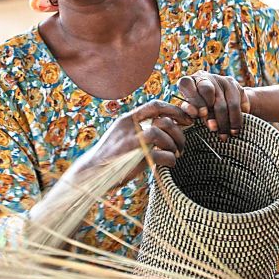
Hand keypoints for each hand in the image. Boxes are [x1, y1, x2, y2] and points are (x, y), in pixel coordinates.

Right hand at [76, 99, 191, 183]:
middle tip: (182, 144)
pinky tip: (170, 163)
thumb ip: (140, 127)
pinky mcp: (133, 158)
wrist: (91, 173)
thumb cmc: (113, 156)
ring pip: (161, 134)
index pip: (155, 105)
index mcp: (127, 119)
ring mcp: (129, 142)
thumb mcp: (123, 135)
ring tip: (175, 154)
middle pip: (163, 120)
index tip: (187, 119)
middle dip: (179, 132)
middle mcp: (128, 127)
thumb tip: (169, 123)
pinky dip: (171, 159)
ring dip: (174, 145)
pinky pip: (161, 155)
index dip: (174, 110)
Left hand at [178, 72, 249, 140]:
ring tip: (224, 135)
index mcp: (188, 81)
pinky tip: (234, 129)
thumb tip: (192, 118)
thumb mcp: (190, 110)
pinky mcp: (235, 85)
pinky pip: (238, 103)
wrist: (218, 101)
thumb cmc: (198, 109)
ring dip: (225, 121)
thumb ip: (189, 113)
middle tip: (213, 128)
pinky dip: (236, 119)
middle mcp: (204, 77)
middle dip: (211, 112)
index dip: (194, 100)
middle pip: (208, 90)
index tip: (200, 115)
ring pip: (225, 101)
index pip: (187, 85)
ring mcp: (221, 80)